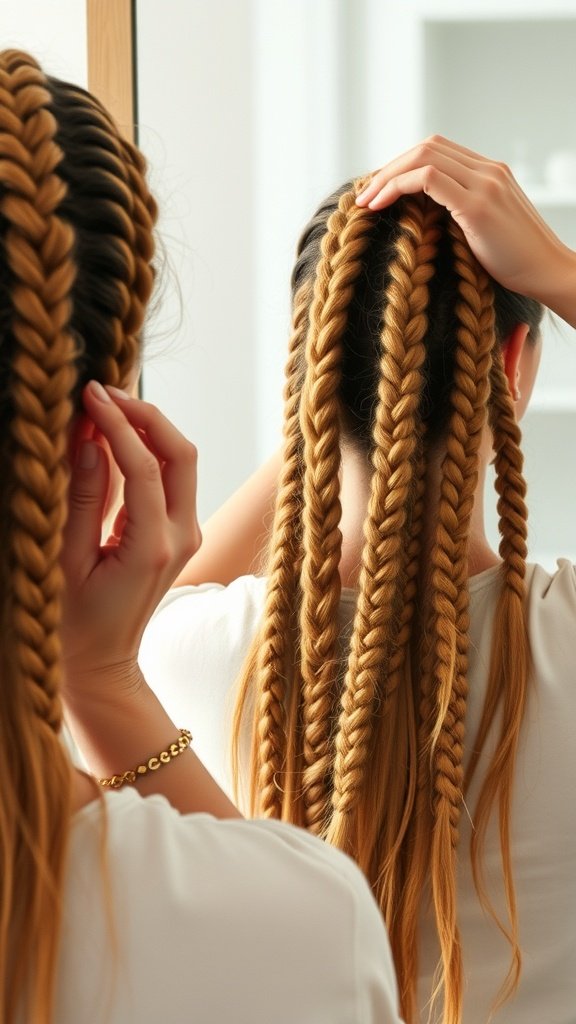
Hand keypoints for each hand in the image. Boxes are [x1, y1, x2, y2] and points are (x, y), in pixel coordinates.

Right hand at [61, 381, 200, 699]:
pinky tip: (112, 437)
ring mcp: (187, 533)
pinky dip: (146, 450)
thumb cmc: (75, 620)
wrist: (104, 661)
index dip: (116, 424)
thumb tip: (88, 441)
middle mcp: (182, 536)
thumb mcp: (68, 559)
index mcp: (154, 547)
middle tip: (102, 393)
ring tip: (103, 407)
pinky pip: (170, 477)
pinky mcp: (180, 531)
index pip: (143, 467)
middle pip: (181, 453)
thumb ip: (81, 498)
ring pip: (180, 461)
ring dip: (147, 428)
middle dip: (145, 415)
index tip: (88, 394)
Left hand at [356, 136, 575, 325]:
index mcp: (489, 172)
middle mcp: (488, 170)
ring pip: (423, 156)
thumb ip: (460, 213)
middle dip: (389, 168)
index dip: (401, 166)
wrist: (548, 273)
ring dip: (387, 176)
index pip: (436, 150)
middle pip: (426, 146)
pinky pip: (428, 178)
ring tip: (367, 202)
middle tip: (364, 195)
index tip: (378, 191)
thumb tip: (422, 219)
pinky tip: (381, 206)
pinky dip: (397, 187)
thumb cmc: (516, 262)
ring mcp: (485, 183)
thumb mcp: (483, 230)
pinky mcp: (478, 205)